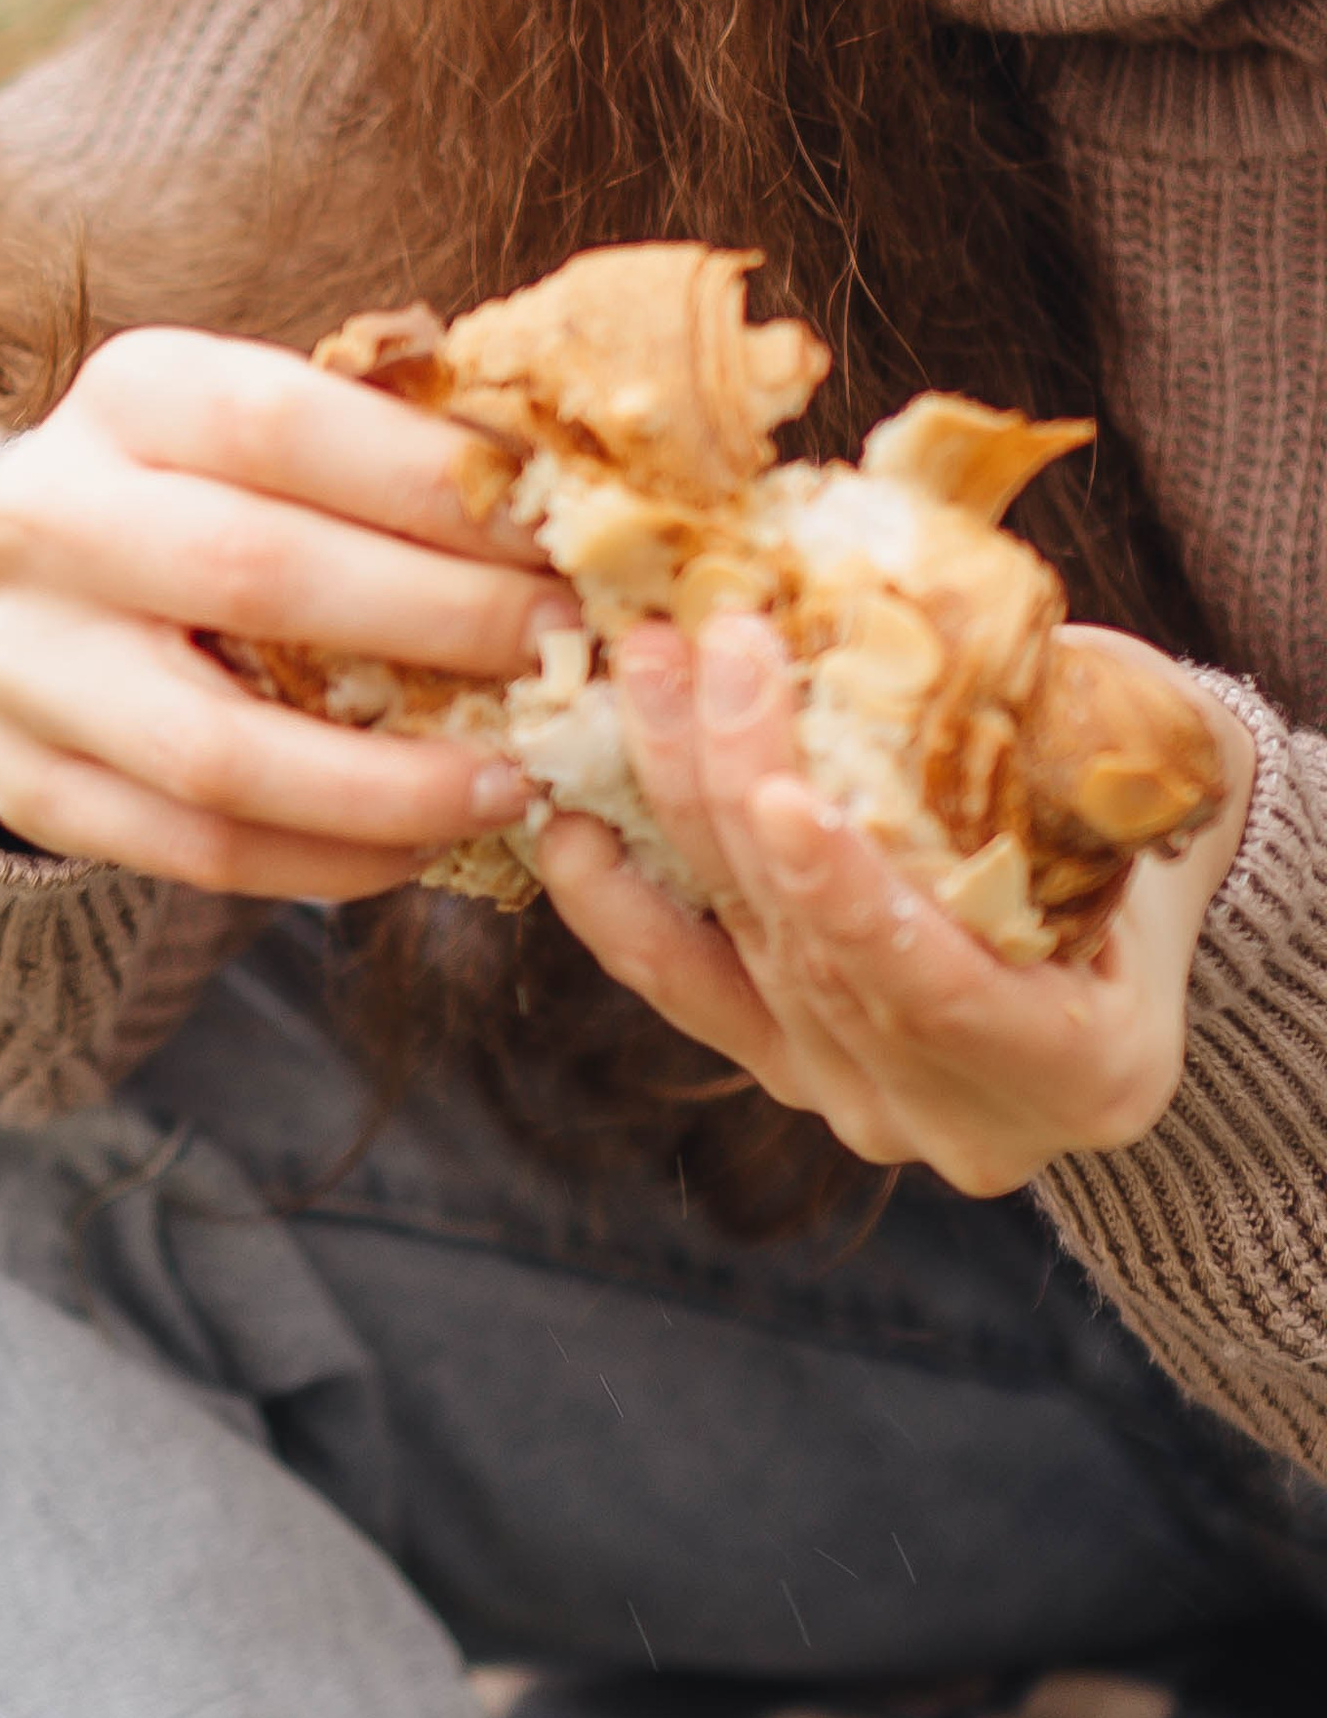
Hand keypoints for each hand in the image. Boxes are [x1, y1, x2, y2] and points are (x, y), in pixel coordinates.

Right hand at [0, 325, 578, 897]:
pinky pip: (198, 851)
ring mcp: (20, 662)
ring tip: (510, 785)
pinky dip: (329, 860)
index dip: (432, 486)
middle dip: (441, 623)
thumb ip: (382, 453)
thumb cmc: (202, 501)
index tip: (555, 540)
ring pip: (222, 751)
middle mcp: (47, 515)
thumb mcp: (260, 435)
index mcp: (128, 396)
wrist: (28, 597)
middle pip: (256, 576)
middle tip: (564, 658)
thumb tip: (573, 507)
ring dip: (392, 784)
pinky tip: (419, 843)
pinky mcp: (30, 784)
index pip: (283, 423)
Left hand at [536, 613, 1255, 1195]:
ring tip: (637, 675)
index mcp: (1087, 1070)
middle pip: (817, 955)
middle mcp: (961, 1118)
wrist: (1138, 918)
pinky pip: (683, 987)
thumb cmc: (1152, 821)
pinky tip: (565, 820)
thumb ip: (1062, 721)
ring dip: (672, 808)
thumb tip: (921, 598)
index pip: (941, 992)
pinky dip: (617, 903)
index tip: (782, 801)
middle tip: (697, 649)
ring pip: (740, 955)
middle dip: (738, 794)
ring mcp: (857, 1101)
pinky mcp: (781, 1063)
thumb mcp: (1149, 780)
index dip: (851, 901)